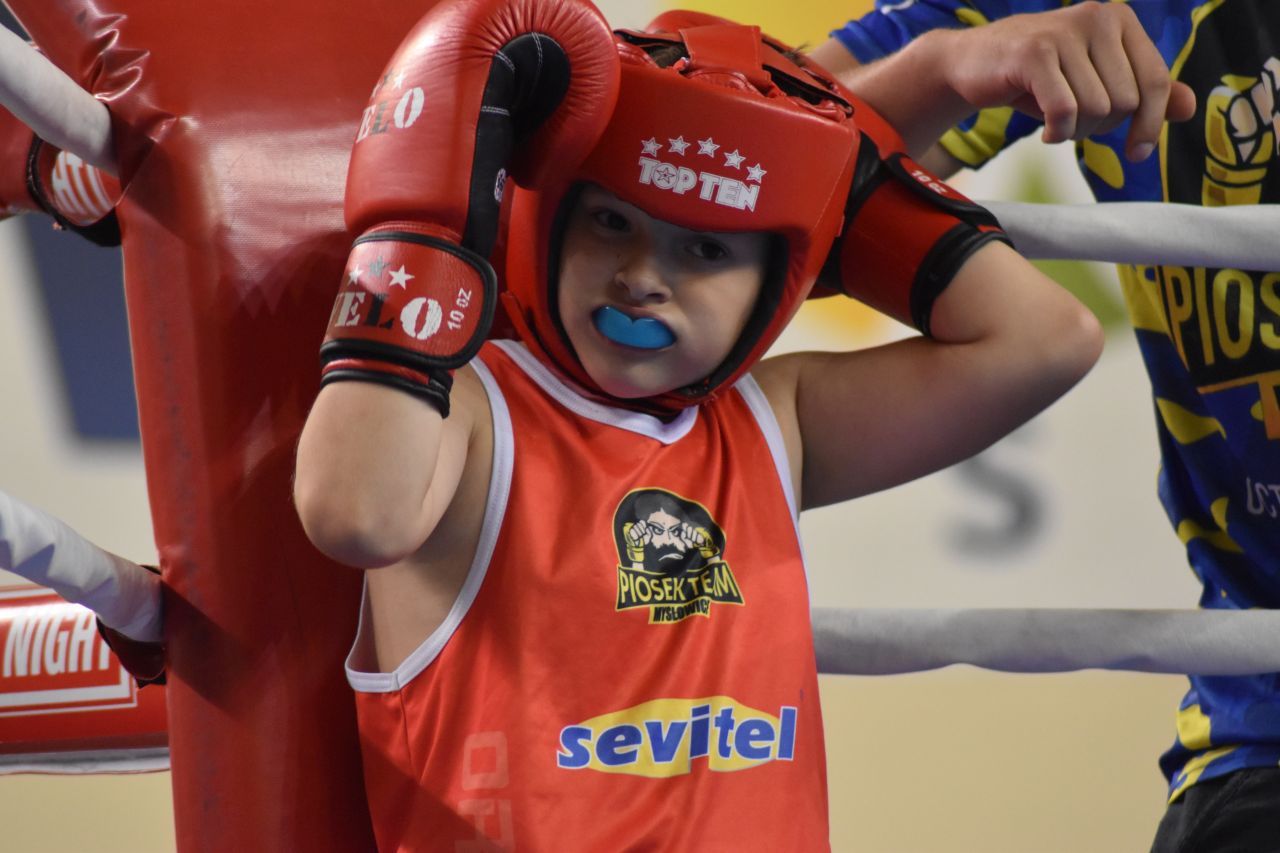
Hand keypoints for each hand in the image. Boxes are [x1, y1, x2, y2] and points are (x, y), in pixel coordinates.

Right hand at [938, 2, 1195, 160]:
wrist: (970, 65)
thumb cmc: (1037, 76)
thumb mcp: (1094, 80)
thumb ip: (1143, 91)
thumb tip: (1188, 107)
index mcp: (1120, 20)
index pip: (1156, 80)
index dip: (1151, 124)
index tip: (1138, 153)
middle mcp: (1098, 17)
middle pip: (1126, 100)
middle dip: (1102, 126)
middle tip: (1075, 126)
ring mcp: (1065, 32)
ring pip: (1096, 108)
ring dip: (1076, 132)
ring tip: (1057, 125)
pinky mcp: (1034, 54)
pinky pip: (1065, 111)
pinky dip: (1057, 133)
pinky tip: (1046, 133)